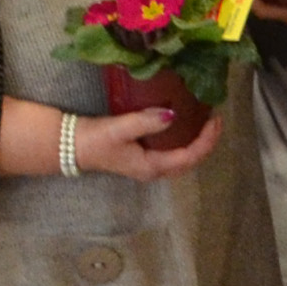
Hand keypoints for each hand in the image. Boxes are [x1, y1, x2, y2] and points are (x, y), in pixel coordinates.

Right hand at [80, 103, 225, 181]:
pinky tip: (185, 124)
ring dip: (197, 141)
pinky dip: (184, 139)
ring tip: (206, 120)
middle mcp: (154, 170)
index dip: (207, 140)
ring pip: (182, 157)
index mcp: (152, 167)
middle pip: (191, 160)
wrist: (70, 145)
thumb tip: (172, 115)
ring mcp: (149, 165)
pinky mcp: (144, 156)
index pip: (190, 157)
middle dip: (207, 141)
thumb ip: (146, 122)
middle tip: (216, 119)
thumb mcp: (120, 129)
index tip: (216, 120)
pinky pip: (172, 151)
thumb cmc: (95, 139)